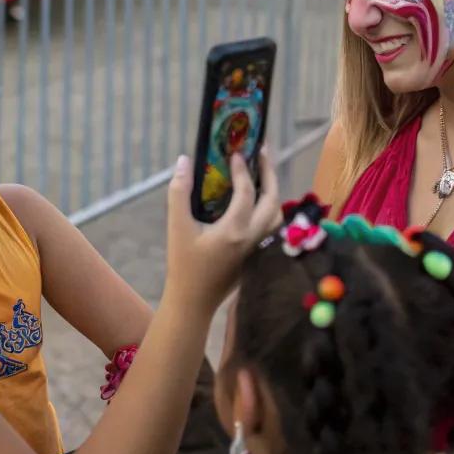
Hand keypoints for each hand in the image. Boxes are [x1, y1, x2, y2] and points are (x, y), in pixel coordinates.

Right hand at [164, 148, 279, 314]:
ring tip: (261, 174)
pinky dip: (269, 208)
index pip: (247, 191)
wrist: (193, 302)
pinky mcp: (258, 255)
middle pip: (273, 199)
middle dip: (269, 173)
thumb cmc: (183, 265)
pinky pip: (272, 226)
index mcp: (235, 230)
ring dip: (273, 191)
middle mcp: (253, 238)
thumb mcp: (176, 227)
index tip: (235, 153)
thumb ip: (179, 192)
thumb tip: (183, 161)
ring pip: (277, 215)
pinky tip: (257, 201)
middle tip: (260, 152)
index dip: (242, 169)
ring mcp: (259, 248)